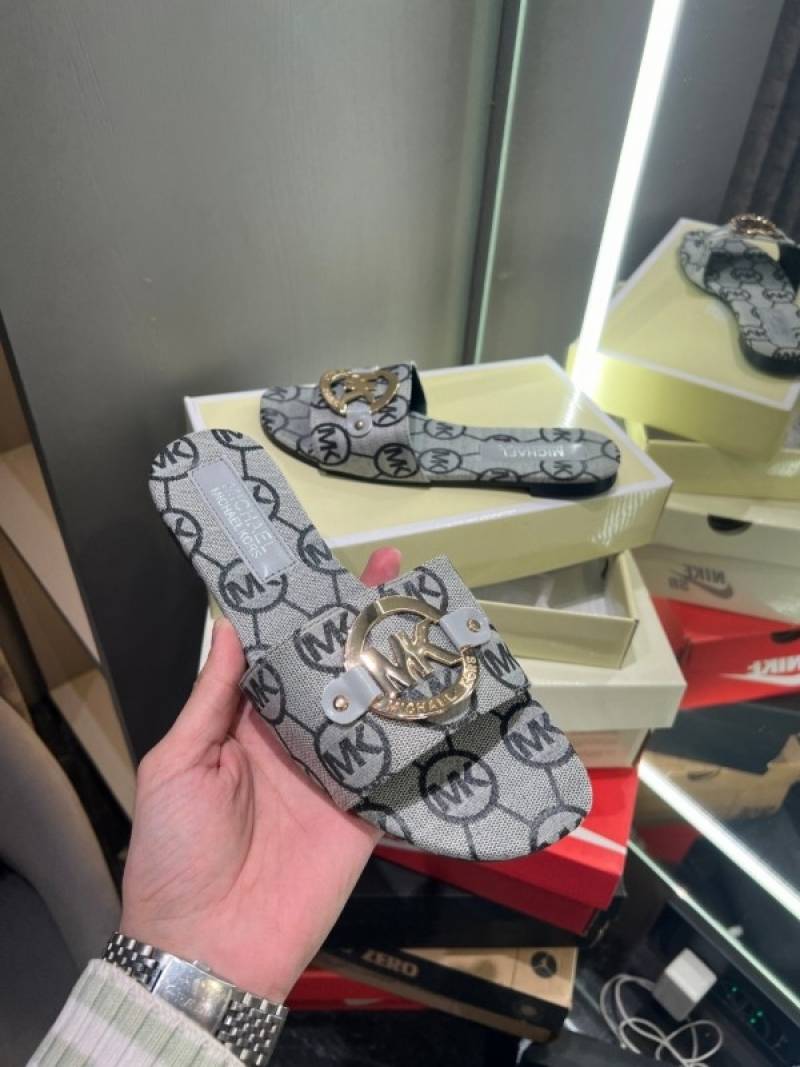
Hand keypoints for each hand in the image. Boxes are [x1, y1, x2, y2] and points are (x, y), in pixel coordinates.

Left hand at [121, 547, 401, 1001]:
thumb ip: (213, 698)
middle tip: (395, 572)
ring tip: (428, 614)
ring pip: (372, 709)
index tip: (328, 567)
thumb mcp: (175, 764)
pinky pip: (395, 768)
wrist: (208, 946)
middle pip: (336, 672)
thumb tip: (231, 628)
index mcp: (248, 724)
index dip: (305, 614)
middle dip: (362, 625)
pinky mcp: (364, 812)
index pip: (284, 656)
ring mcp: (334, 775)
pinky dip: (420, 735)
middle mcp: (296, 740)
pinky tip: (446, 691)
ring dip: (398, 665)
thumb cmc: (174, 852)